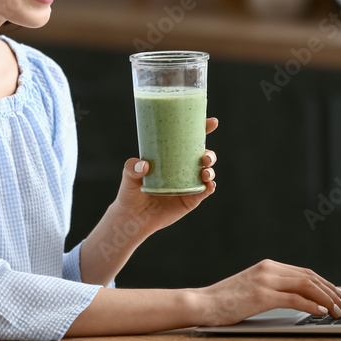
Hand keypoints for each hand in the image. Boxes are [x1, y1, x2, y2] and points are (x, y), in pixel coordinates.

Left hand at [111, 117, 218, 239]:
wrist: (132, 218)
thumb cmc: (130, 192)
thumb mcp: (128, 176)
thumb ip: (132, 168)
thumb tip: (144, 165)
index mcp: (170, 157)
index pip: (189, 140)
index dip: (202, 129)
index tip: (211, 122)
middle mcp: (182, 169)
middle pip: (203, 156)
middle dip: (209, 153)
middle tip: (204, 156)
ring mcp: (188, 184)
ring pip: (207, 172)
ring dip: (210, 170)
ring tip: (205, 172)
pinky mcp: (190, 200)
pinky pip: (204, 191)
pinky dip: (210, 186)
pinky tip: (208, 184)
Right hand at [193, 259, 340, 325]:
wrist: (203, 303)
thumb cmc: (225, 301)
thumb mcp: (252, 289)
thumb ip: (273, 289)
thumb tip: (299, 299)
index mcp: (267, 266)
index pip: (304, 272)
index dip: (325, 284)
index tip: (338, 296)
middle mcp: (268, 269)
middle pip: (309, 277)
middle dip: (331, 292)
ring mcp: (265, 281)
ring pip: (306, 286)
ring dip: (326, 299)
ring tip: (337, 311)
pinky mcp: (261, 295)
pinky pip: (294, 299)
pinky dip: (312, 305)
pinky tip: (322, 313)